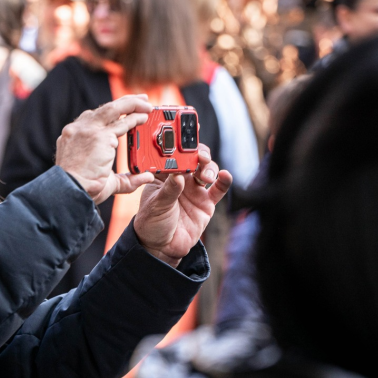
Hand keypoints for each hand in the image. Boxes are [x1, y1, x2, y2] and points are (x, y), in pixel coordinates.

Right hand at [56, 95, 154, 203]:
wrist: (70, 191)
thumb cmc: (82, 189)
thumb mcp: (103, 180)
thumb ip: (125, 178)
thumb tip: (146, 177)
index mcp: (72, 137)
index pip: (92, 118)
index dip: (109, 114)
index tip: (122, 113)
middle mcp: (77, 129)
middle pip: (103, 109)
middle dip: (125, 103)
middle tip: (141, 100)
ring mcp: (88, 130)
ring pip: (113, 109)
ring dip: (132, 104)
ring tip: (147, 104)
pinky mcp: (99, 135)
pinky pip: (122, 123)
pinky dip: (135, 118)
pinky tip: (145, 117)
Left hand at [134, 143, 233, 266]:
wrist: (162, 247)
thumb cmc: (152, 223)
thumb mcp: (156, 205)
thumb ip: (168, 191)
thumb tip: (177, 176)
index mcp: (163, 174)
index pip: (173, 153)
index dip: (180, 141)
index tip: (186, 130)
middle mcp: (181, 178)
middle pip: (194, 158)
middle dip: (199, 153)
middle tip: (199, 156)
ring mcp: (195, 189)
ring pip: (207, 170)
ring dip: (209, 168)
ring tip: (205, 176)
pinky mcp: (207, 202)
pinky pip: (219, 189)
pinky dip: (224, 181)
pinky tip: (225, 176)